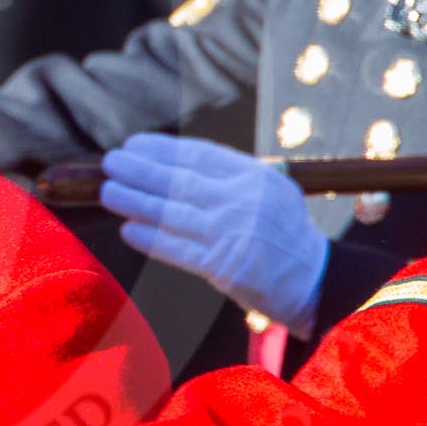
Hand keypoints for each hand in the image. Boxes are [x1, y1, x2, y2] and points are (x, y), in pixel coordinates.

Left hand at [100, 134, 328, 336]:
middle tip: (110, 162)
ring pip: (172, 212)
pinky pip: (178, 249)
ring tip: (108, 191)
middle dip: (140, 170)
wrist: (318, 281)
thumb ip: (231, 179)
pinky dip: (151, 238)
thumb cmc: (285, 236)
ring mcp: (234, 233)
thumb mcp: (271, 193)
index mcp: (256, 177)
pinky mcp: (226, 266)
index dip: (163, 149)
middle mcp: (243, 200)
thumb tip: (175, 167)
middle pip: (180, 180)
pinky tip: (129, 229)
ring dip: (135, 201)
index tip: (134, 144)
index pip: (199, 155)